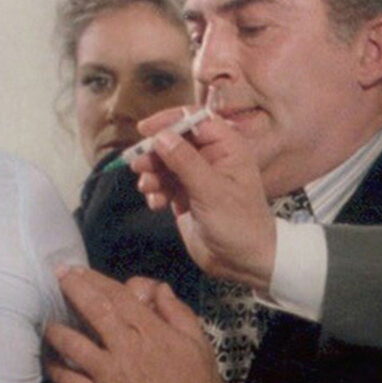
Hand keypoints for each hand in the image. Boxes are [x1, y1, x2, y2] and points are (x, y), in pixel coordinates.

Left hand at [46, 267, 223, 382]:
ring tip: (49, 325)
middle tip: (57, 278)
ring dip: (58, 331)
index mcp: (150, 331)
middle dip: (72, 289)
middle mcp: (124, 347)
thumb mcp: (199, 344)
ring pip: (73, 344)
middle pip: (93, 310)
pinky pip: (69, 381)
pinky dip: (57, 369)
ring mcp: (108, 375)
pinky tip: (50, 362)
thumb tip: (160, 289)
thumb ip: (179, 313)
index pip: (117, 296)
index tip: (77, 270)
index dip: (94, 279)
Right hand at [131, 106, 277, 288]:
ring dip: (152, 173)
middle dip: (154, 153)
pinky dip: (156, 191)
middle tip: (138, 165)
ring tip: (147, 188)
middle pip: (174, 141)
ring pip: (165, 163)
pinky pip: (163, 184)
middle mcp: (211, 157)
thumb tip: (161, 136)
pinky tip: (156, 204)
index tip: (145, 131)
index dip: (169, 121)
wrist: (243, 262)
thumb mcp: (211, 190)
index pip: (195, 120)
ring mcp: (197, 177)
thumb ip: (185, 161)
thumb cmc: (238, 224)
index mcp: (227, 147)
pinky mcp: (185, 196)